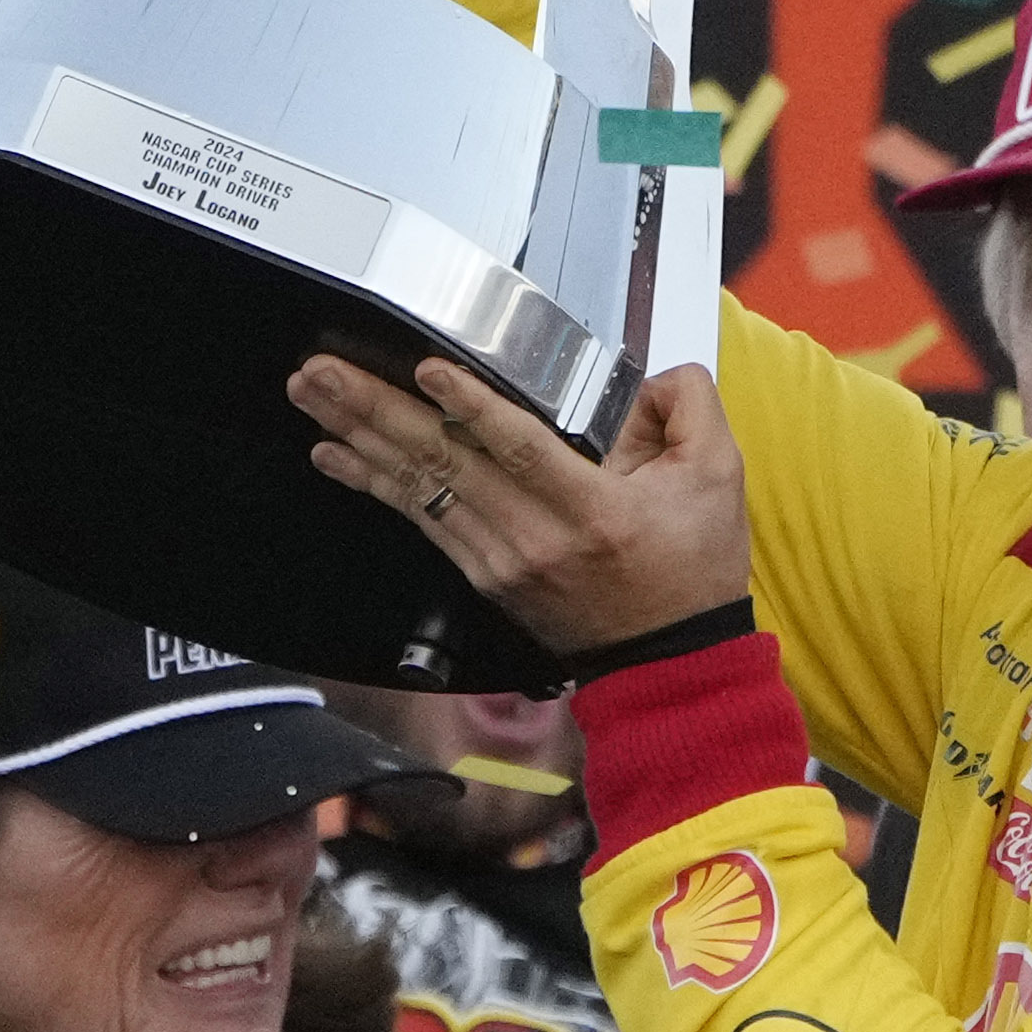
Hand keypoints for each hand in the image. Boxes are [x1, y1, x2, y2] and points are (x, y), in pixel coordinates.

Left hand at [292, 350, 747, 661]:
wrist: (668, 663)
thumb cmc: (691, 571)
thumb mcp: (719, 478)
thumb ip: (690, 410)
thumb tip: (655, 376)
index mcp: (591, 511)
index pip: (519, 449)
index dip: (471, 406)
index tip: (426, 368)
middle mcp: (534, 538)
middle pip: (444, 463)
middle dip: (375, 410)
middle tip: (321, 370)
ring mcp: (500, 560)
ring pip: (419, 487)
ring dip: (358, 436)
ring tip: (312, 394)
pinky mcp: (483, 573)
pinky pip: (418, 518)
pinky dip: (372, 482)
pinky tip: (334, 454)